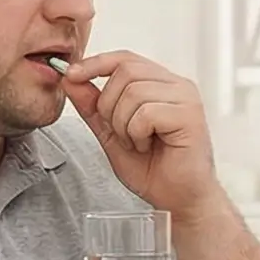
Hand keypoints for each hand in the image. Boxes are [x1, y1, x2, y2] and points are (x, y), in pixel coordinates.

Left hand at [61, 51, 222, 217]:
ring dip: (123, 124)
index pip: (124, 58)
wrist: (178, 201)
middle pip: (125, 71)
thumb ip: (93, 107)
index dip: (95, 63)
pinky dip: (137, 134)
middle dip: (108, 104)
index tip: (71, 75)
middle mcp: (177, 85)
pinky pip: (146, 113)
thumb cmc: (154, 170)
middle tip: (119, 133)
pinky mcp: (189, 116)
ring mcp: (186, 99)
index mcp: (160, 84)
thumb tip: (70, 80)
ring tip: (137, 143)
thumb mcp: (111, 134)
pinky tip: (148, 147)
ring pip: (133, 92)